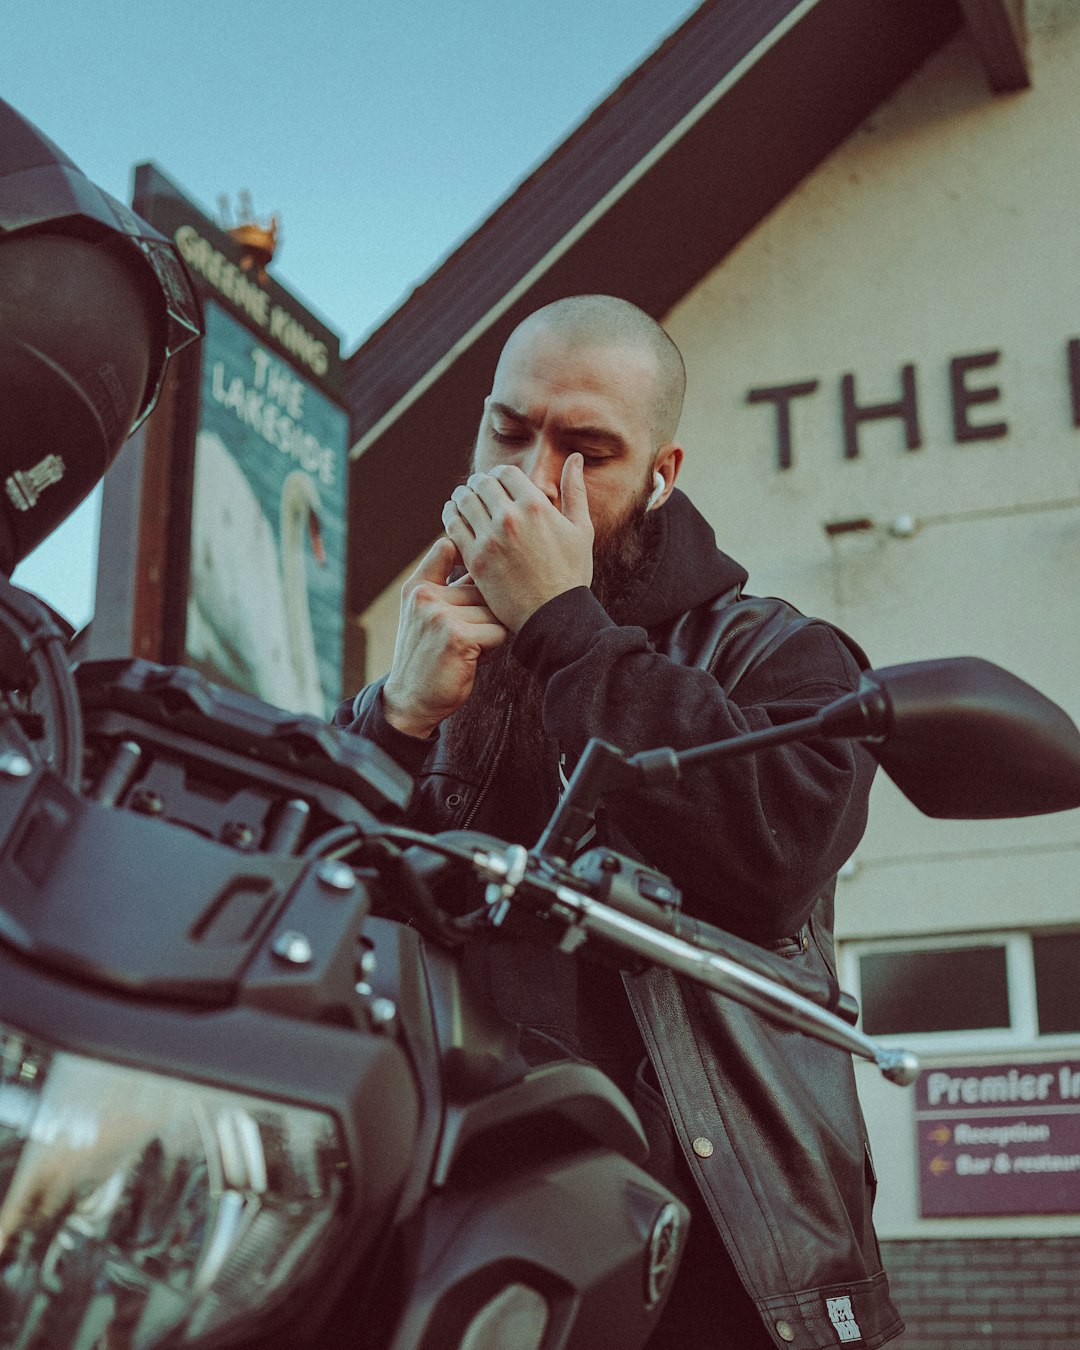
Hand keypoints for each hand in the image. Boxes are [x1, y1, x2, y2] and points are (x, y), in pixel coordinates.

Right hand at [382, 539, 508, 737]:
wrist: (410, 700)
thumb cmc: (428, 656)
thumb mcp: (426, 613)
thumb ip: (448, 583)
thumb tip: (482, 554)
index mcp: (417, 586)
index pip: (448, 549)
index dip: (471, 558)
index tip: (480, 569)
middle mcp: (425, 596)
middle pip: (483, 588)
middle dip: (485, 613)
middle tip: (467, 637)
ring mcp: (439, 615)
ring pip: (494, 611)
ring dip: (490, 633)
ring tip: (468, 649)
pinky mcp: (456, 637)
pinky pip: (498, 632)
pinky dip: (493, 648)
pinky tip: (472, 659)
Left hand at [441, 454, 593, 631]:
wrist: (554, 616)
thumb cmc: (571, 574)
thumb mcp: (581, 529)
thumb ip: (575, 490)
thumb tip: (575, 458)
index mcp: (537, 505)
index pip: (506, 473)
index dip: (499, 475)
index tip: (497, 482)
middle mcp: (511, 517)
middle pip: (483, 484)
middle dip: (479, 483)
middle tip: (476, 489)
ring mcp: (490, 538)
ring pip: (464, 501)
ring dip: (462, 496)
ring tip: (462, 499)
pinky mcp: (475, 559)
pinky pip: (453, 527)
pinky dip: (450, 516)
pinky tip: (453, 517)